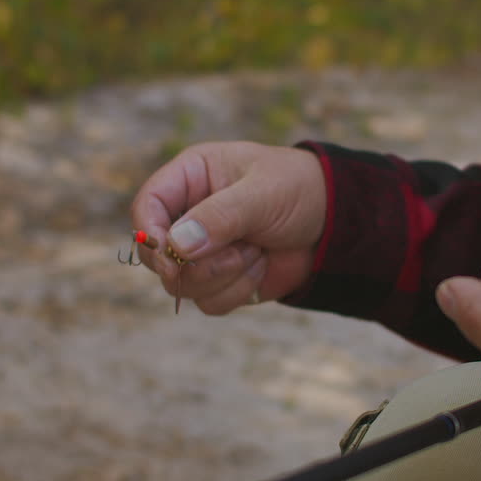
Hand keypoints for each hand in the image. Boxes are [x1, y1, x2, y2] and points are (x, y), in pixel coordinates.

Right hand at [129, 141, 326, 313]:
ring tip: (257, 249)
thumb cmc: (297, 190)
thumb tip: (178, 245)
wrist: (333, 222)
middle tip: (232, 256)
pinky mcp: (219, 281)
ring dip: (225, 275)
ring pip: (182, 285)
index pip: (147, 206)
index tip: (169, 255)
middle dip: (192, 265)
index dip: (150, 234)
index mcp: (190, 179)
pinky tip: (262, 265)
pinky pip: (209, 302)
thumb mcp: (261, 193)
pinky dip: (238, 290)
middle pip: (155, 255)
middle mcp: (187, 216)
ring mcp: (202, 252)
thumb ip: (220, 216)